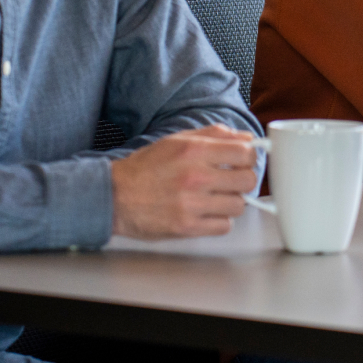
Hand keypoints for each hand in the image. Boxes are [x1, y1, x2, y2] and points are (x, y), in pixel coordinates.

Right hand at [111, 125, 257, 238]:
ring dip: (231, 202)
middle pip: (248, 180)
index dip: (249, 157)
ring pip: (239, 205)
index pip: (246, 152)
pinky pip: (224, 226)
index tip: (243, 161)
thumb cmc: (146, 167)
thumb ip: (214, 135)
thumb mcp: (178, 140)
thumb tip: (247, 138)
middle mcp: (196, 176)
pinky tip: (206, 212)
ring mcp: (192, 204)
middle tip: (230, 181)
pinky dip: (219, 220)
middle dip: (243, 180)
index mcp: (195, 150)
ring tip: (215, 197)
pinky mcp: (187, 227)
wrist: (113, 196)